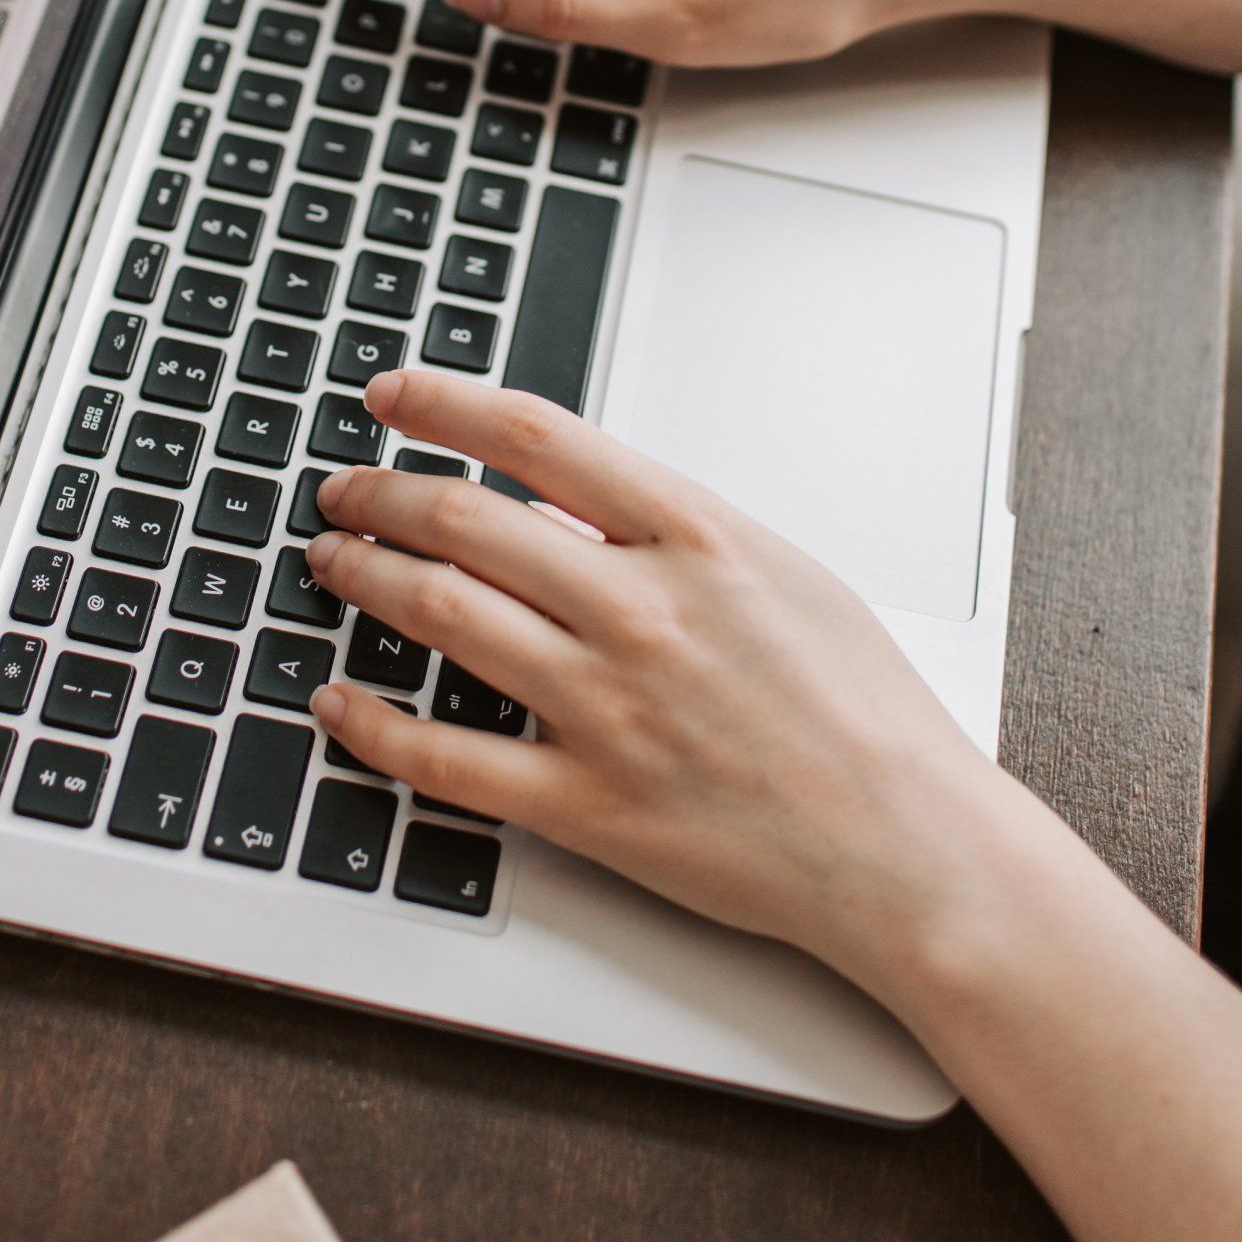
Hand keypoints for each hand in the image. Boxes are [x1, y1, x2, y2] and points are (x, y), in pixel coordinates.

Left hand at [306, 369, 1014, 1007]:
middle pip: (464, 519)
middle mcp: (641, 611)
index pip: (537, 436)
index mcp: (695, 538)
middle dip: (380, 493)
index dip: (444, 403)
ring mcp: (607, 708)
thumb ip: (675, 529)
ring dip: (363, 577)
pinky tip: (337, 698)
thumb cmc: (864, 712)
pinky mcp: (585, 805)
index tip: (391, 396)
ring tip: (334, 562)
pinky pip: (443, 758)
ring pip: (439, 614)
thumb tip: (575, 491)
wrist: (908, 846)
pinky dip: (371, 722)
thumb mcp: (783, 572)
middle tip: (344, 490)